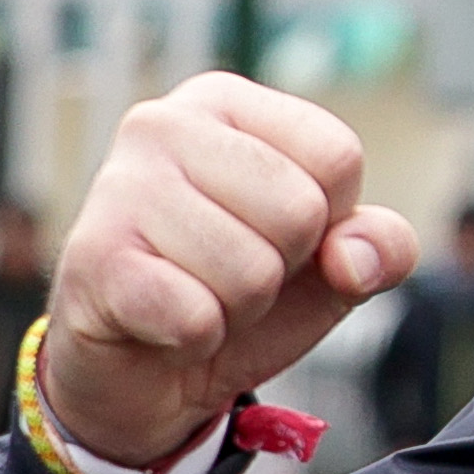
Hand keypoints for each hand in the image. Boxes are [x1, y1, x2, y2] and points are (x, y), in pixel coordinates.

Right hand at [39, 71, 419, 470]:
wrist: (140, 370)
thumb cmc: (236, 292)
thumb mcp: (331, 265)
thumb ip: (380, 246)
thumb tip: (352, 258)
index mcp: (225, 102)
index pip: (338, 156)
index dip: (328, 221)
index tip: (273, 233)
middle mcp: (163, 124)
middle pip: (299, 212)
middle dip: (281, 268)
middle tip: (227, 273)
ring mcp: (119, 186)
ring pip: (251, 273)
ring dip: (237, 309)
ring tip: (194, 295)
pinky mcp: (93, 258)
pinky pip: (197, 318)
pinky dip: (197, 340)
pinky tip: (160, 323)